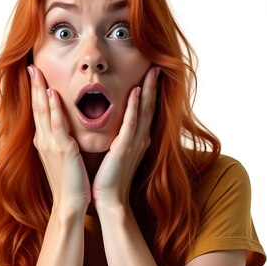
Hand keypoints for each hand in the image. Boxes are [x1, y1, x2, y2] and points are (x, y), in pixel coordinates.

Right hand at [28, 65, 90, 214]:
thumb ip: (62, 143)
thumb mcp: (63, 160)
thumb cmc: (70, 184)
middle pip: (37, 108)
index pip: (39, 113)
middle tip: (31, 66)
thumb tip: (65, 133)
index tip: (34, 76)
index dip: (36, 94)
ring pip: (43, 112)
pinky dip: (53, 107)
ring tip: (36, 71)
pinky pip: (56, 124)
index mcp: (44, 143)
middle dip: (33, 86)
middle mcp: (43, 141)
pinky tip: (51, 93)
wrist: (70, 204)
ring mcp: (50, 145)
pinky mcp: (62, 150)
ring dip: (39, 90)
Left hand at [92, 66, 159, 211]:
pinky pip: (132, 124)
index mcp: (136, 140)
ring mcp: (134, 143)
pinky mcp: (125, 149)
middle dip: (153, 85)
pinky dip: (136, 107)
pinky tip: (138, 91)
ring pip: (145, 111)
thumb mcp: (116, 154)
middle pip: (150, 106)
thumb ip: (117, 139)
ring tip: (153, 70)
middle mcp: (140, 139)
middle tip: (158, 64)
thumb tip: (112, 127)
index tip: (151, 73)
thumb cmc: (108, 179)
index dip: (149, 91)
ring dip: (148, 89)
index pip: (145, 110)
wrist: (109, 200)